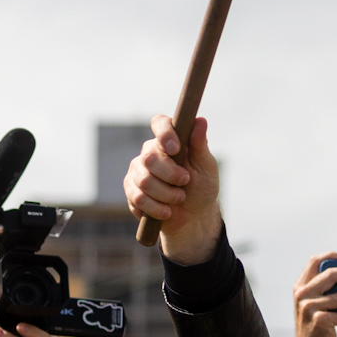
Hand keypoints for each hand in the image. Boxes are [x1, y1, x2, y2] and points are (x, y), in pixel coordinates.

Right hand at [124, 114, 221, 263]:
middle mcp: (150, 152)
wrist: (193, 216)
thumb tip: (200, 120)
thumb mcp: (206, 166)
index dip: (165, 134)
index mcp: (170, 140)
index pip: (159, 123)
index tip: (176, 149)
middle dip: (171, 174)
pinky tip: (166, 211)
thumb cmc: (202, 187)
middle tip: (185, 181)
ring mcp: (138, 171)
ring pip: (144, 180)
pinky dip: (156, 207)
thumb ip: (199, 144)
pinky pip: (138, 198)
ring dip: (166, 194)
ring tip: (179, 198)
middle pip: (150, 157)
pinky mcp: (131, 190)